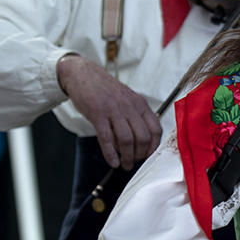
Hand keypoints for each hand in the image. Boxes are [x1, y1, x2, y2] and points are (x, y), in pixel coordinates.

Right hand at [56, 53, 161, 168]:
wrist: (83, 74)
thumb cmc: (105, 90)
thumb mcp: (127, 99)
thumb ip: (135, 116)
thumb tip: (139, 141)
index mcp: (140, 104)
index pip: (156, 128)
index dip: (154, 146)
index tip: (149, 156)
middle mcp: (130, 107)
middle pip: (143, 137)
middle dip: (141, 155)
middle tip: (135, 162)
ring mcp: (114, 111)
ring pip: (127, 140)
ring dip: (127, 157)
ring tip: (125, 165)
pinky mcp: (98, 114)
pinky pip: (107, 138)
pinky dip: (110, 153)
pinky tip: (113, 162)